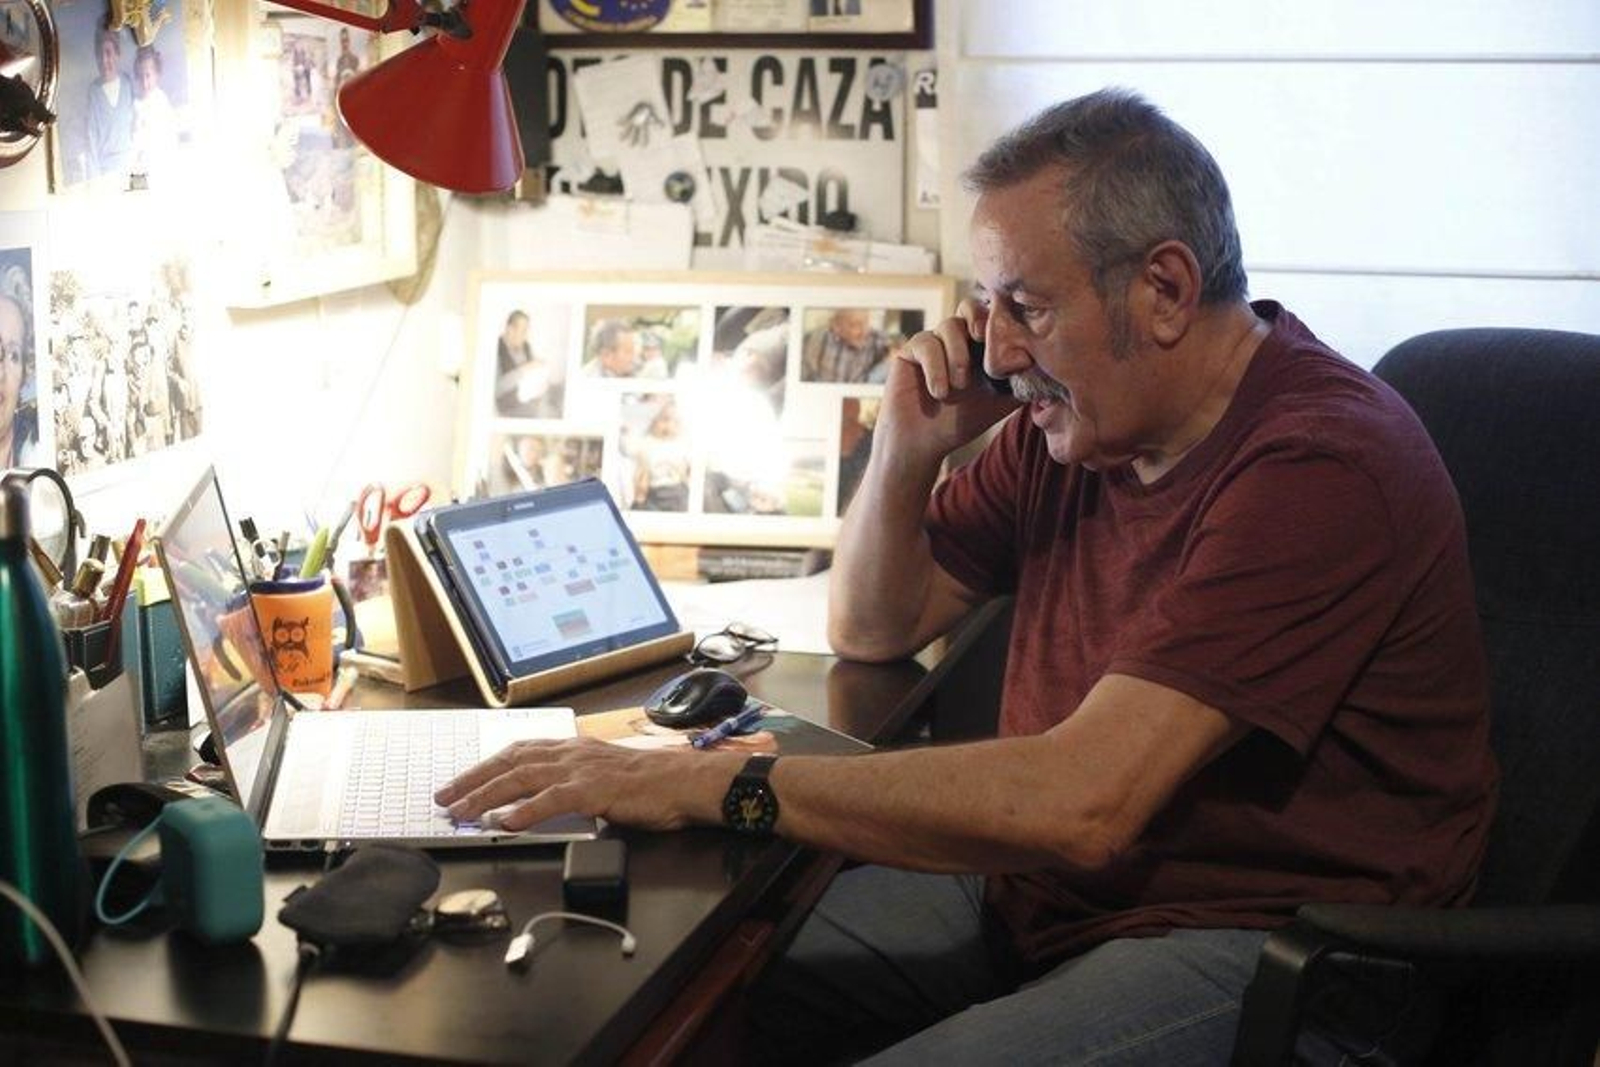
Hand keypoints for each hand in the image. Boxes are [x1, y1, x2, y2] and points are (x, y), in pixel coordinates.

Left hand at [434, 737, 734, 832]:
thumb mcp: (602, 775)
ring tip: (463, 812)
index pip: (517, 752)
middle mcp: (570, 752)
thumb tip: (537, 802)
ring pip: (522, 778)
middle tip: (445, 798)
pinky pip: (552, 799)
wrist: (682, 780)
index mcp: (571, 748)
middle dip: (473, 780)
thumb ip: (571, 783)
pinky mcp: (593, 789)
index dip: (484, 767)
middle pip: (509, 762)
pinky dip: (525, 810)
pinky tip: (504, 822)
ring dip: (487, 796)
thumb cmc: (648, 782)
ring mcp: (581, 769)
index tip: (460, 782)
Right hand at [879, 299, 1015, 459]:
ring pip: (948, 326)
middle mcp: (955, 338)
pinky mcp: (909, 351)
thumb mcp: (1000, 402)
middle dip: (978, 320)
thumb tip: (1052, 368)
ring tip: (960, 385)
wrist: (923, 444)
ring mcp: (931, 342)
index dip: (1000, 317)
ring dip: (958, 355)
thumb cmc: (960, 422)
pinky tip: (940, 392)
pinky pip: (925, 343)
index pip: (991, 316)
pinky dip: (936, 367)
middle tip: (982, 339)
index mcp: (978, 345)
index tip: (1009, 336)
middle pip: (968, 306)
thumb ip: (1022, 382)